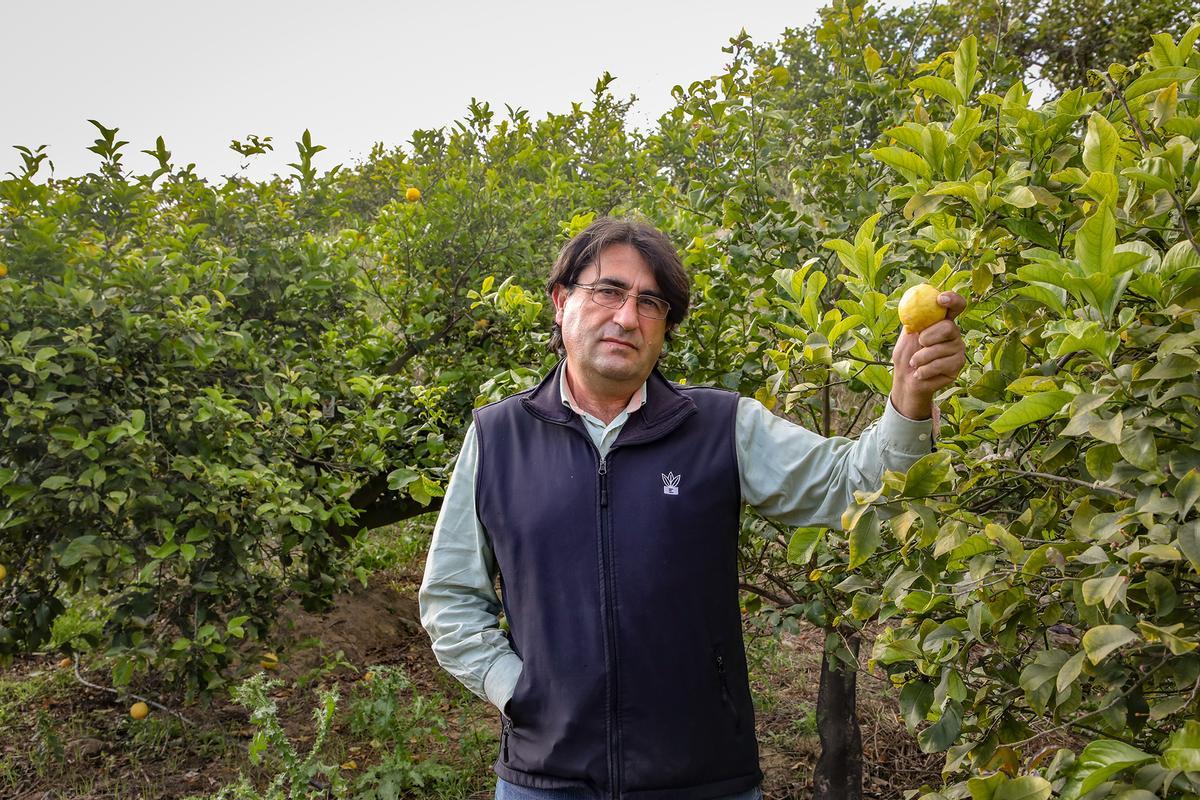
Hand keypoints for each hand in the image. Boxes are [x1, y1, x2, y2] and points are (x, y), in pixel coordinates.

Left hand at [889, 291, 966, 419]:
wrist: (906, 380)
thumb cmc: (906, 355)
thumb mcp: (907, 335)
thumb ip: (914, 320)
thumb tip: (914, 302)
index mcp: (942, 321)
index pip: (956, 305)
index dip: (952, 299)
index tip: (940, 299)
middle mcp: (954, 333)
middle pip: (949, 327)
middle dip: (928, 336)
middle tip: (919, 344)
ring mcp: (958, 349)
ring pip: (942, 348)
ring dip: (921, 357)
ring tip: (914, 363)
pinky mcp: (957, 365)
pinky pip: (941, 364)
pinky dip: (925, 369)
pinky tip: (920, 372)